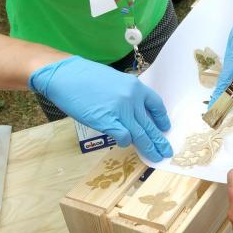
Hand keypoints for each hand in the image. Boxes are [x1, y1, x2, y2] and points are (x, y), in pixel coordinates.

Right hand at [29, 56, 172, 161]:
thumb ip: (127, 95)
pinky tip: (123, 143)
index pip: (156, 105)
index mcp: (135, 87)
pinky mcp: (108, 122)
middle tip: (166, 151)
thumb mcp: (115, 81)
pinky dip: (125, 142)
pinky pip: (124, 137)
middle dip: (159, 141)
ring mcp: (121, 111)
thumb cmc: (86, 77)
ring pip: (141, 135)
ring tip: (154, 157)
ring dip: (149, 148)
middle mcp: (132, 99)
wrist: (66, 76)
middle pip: (150, 125)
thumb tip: (134, 112)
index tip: (165, 127)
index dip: (162, 119)